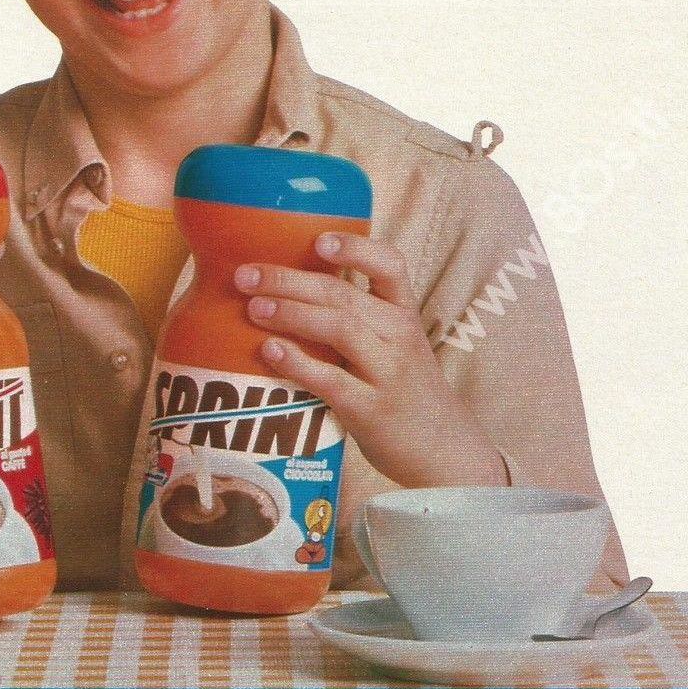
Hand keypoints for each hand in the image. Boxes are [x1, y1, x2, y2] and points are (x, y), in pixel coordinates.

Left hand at [233, 232, 509, 487]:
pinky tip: (269, 351)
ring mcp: (387, 372)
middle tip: (246, 275)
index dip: (355, 248)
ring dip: (292, 314)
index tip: (317, 240)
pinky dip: (298, 363)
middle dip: (290, 280)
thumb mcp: (393, 343)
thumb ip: (354, 317)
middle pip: (344, 295)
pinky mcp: (371, 409)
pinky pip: (331, 380)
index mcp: (403, 312)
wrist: (441, 448)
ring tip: (254, 308)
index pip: (390, 264)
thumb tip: (283, 289)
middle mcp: (399, 335)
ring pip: (340, 329)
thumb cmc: (403, 388)